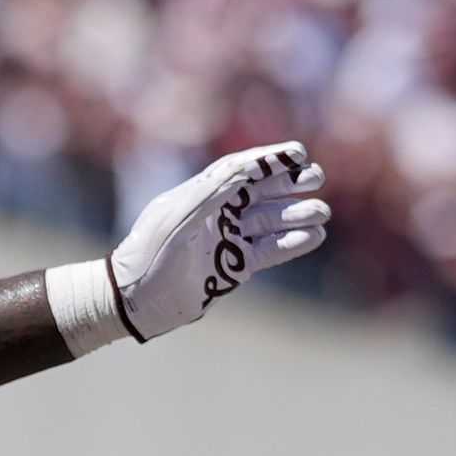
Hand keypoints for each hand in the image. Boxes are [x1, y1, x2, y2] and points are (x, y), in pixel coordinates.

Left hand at [105, 144, 329, 340]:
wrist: (134, 302)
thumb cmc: (147, 256)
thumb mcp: (176, 219)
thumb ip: (210, 193)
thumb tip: (243, 169)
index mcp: (198, 195)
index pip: (239, 170)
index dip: (269, 159)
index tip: (299, 152)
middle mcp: (215, 214)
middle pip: (260, 192)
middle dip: (289, 184)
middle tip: (317, 178)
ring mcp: (225, 241)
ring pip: (268, 222)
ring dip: (295, 215)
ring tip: (321, 212)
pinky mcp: (233, 268)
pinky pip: (267, 251)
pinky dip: (290, 244)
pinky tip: (312, 237)